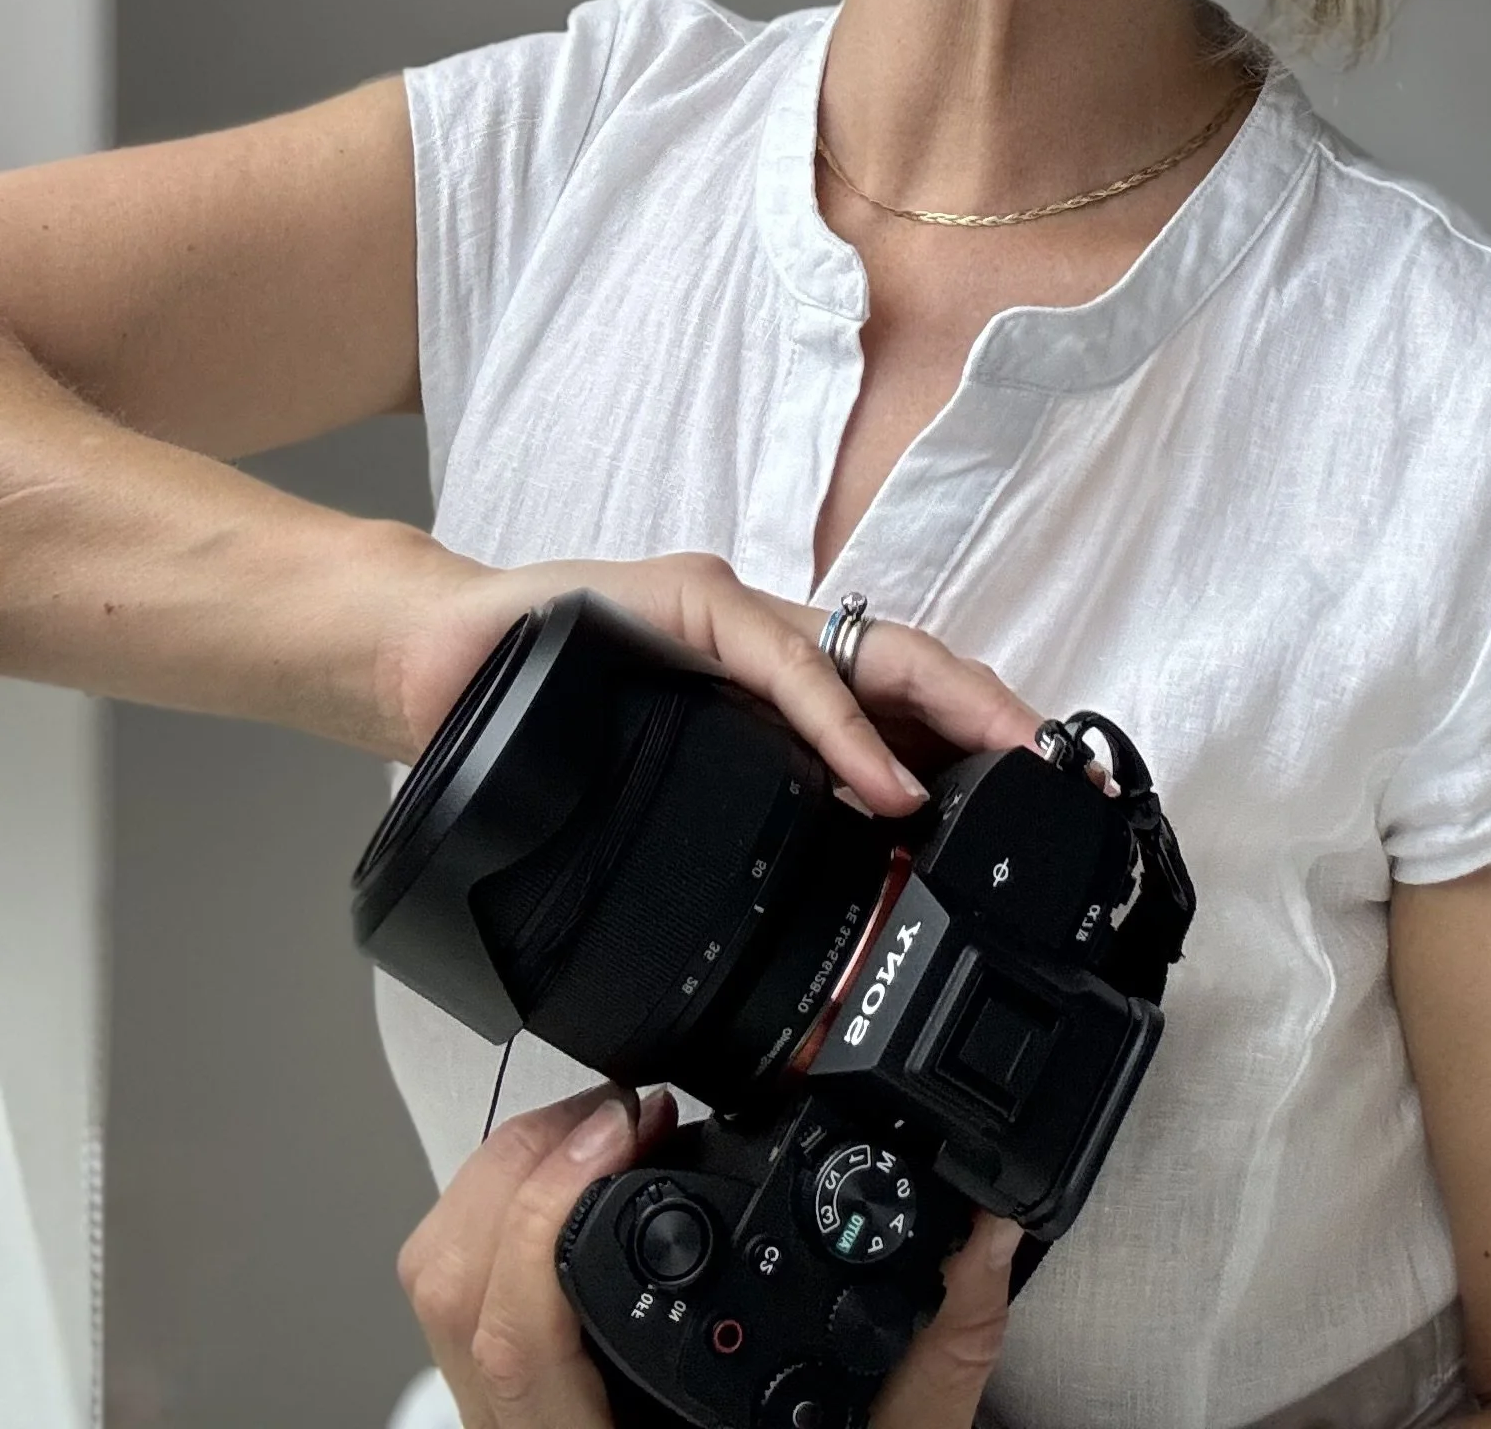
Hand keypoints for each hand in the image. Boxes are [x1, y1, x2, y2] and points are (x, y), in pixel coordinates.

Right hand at [375, 545, 1042, 818]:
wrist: (432, 661)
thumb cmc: (544, 712)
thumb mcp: (668, 780)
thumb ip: (739, 805)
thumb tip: (821, 886)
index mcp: (768, 677)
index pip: (893, 694)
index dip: (971, 734)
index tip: (1040, 788)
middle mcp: (765, 637)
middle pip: (910, 666)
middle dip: (993, 719)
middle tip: (1058, 775)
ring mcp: (729, 614)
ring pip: (868, 653)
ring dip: (949, 713)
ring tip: (1005, 764)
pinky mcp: (684, 603)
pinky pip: (782, 667)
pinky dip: (842, 727)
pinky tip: (878, 780)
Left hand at [400, 1087, 1019, 1428]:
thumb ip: (930, 1367)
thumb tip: (979, 1238)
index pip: (514, 1340)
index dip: (546, 1209)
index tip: (628, 1125)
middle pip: (447, 1289)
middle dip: (524, 1162)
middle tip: (627, 1111)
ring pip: (438, 1287)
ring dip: (511, 1178)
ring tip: (614, 1133)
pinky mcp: (519, 1413)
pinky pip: (464, 1300)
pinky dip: (514, 1217)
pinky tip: (597, 1196)